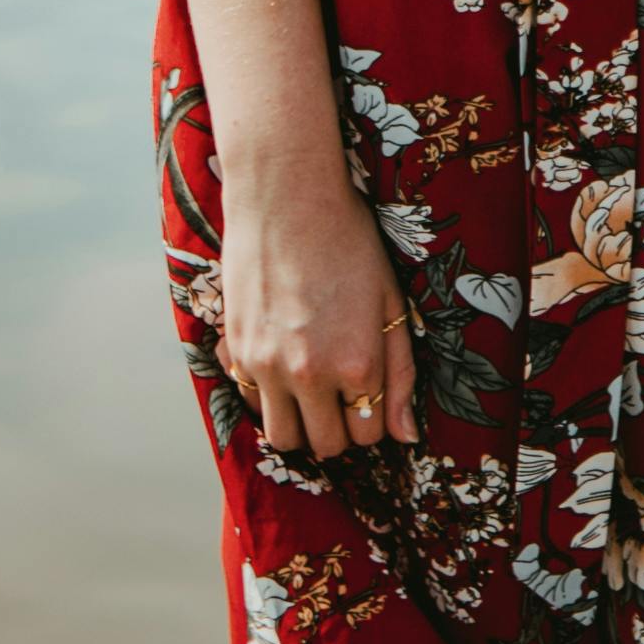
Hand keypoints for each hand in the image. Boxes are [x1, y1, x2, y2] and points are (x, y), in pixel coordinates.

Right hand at [217, 167, 420, 459]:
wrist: (287, 197)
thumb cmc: (349, 242)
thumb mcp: (391, 302)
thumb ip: (399, 374)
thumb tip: (406, 436)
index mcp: (358, 364)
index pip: (369, 435)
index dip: (373, 418)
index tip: (368, 393)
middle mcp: (311, 375)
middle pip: (328, 446)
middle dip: (340, 428)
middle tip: (341, 396)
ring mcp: (268, 366)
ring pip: (285, 438)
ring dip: (301, 424)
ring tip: (311, 392)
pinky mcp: (238, 351)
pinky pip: (252, 404)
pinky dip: (267, 399)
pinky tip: (281, 367)